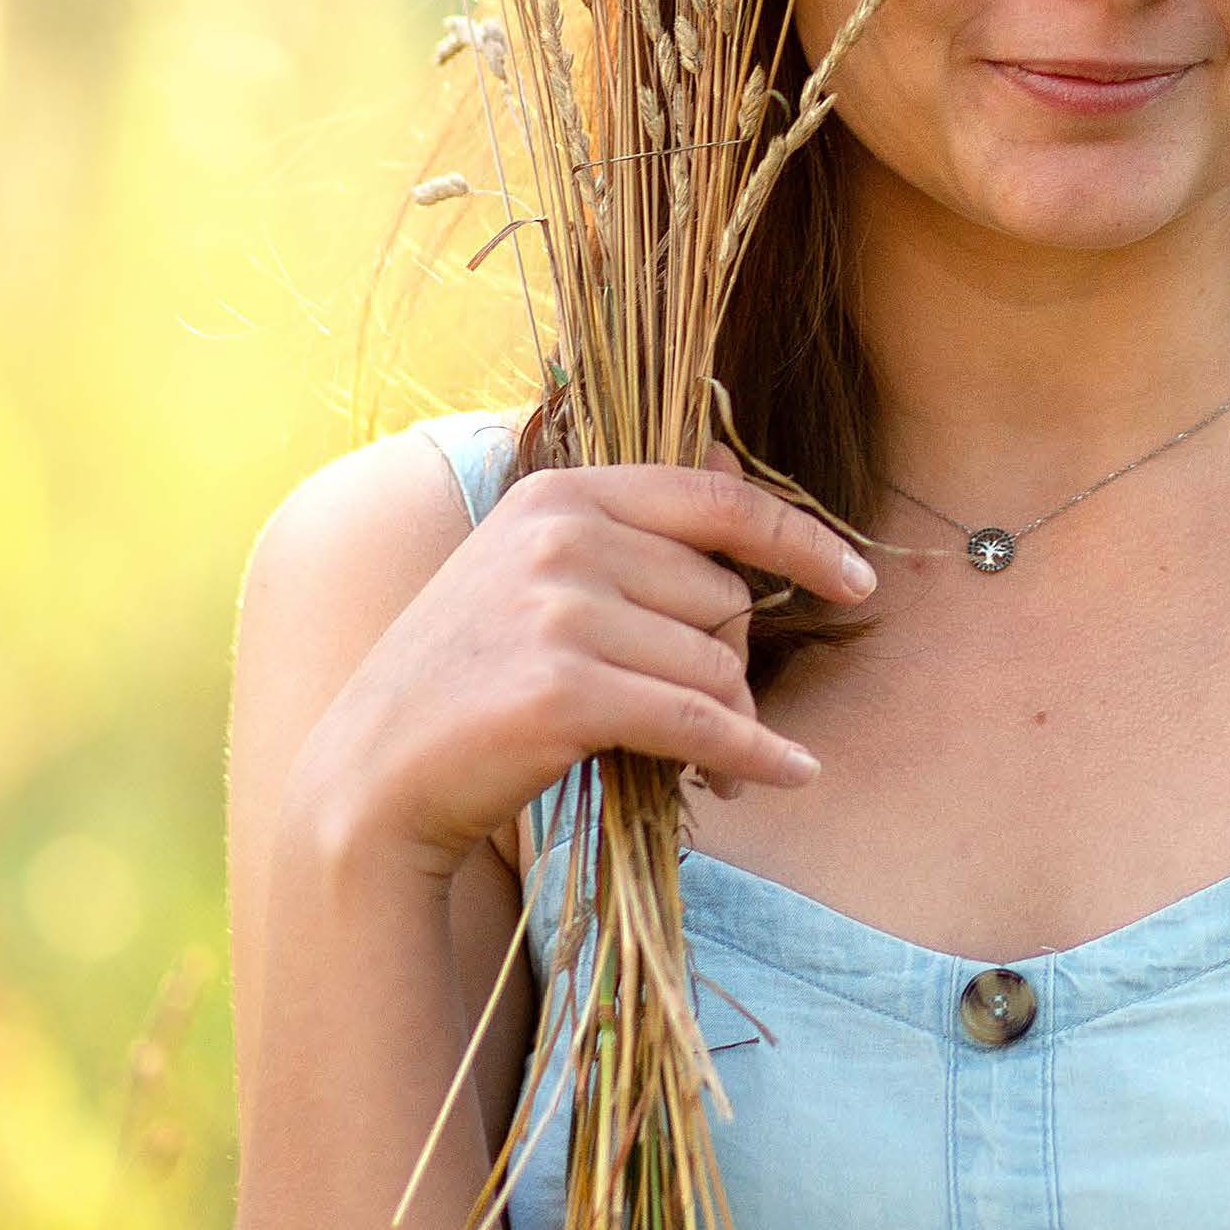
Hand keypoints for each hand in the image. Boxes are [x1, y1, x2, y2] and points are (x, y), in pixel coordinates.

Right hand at [294, 444, 875, 884]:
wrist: (372, 774)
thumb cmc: (469, 679)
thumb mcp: (534, 572)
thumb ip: (631, 526)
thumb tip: (730, 452)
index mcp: (563, 493)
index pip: (718, 501)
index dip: (801, 541)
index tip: (857, 581)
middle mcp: (562, 537)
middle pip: (725, 598)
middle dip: (731, 665)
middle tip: (705, 721)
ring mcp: (559, 611)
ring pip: (716, 667)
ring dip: (729, 726)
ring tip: (705, 766)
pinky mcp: (564, 691)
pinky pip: (701, 725)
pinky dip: (751, 757)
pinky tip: (782, 777)